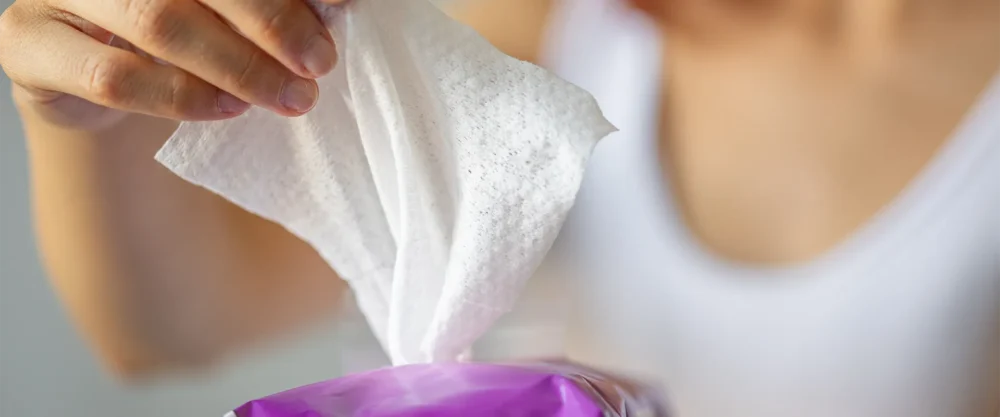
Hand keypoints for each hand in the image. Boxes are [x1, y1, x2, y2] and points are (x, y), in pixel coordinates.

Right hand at [0, 0, 344, 129]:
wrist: (95, 82)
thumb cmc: (177, 37)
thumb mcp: (225, 13)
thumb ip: (269, 5)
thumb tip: (338, 5)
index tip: (341, 9)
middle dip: (271, 21)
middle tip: (318, 65)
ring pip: (158, 20)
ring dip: (235, 65)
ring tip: (286, 96)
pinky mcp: (29, 45)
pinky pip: (113, 76)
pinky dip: (180, 96)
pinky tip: (228, 110)